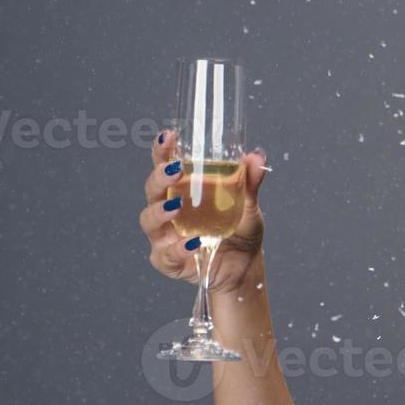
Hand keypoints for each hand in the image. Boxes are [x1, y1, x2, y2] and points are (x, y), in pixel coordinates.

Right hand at [139, 129, 267, 292]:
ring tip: (176, 207)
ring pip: (149, 220)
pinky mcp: (168, 261)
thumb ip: (249, 183)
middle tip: (175, 171)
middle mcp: (167, 211)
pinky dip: (177, 249)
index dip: (162, 151)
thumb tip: (256, 157)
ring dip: (160, 212)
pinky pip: (165, 255)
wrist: (245, 268)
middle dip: (159, 178)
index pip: (165, 166)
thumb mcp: (248, 206)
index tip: (168, 136)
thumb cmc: (240, 232)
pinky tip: (193, 243)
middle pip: (152, 190)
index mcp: (182, 191)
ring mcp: (165, 236)